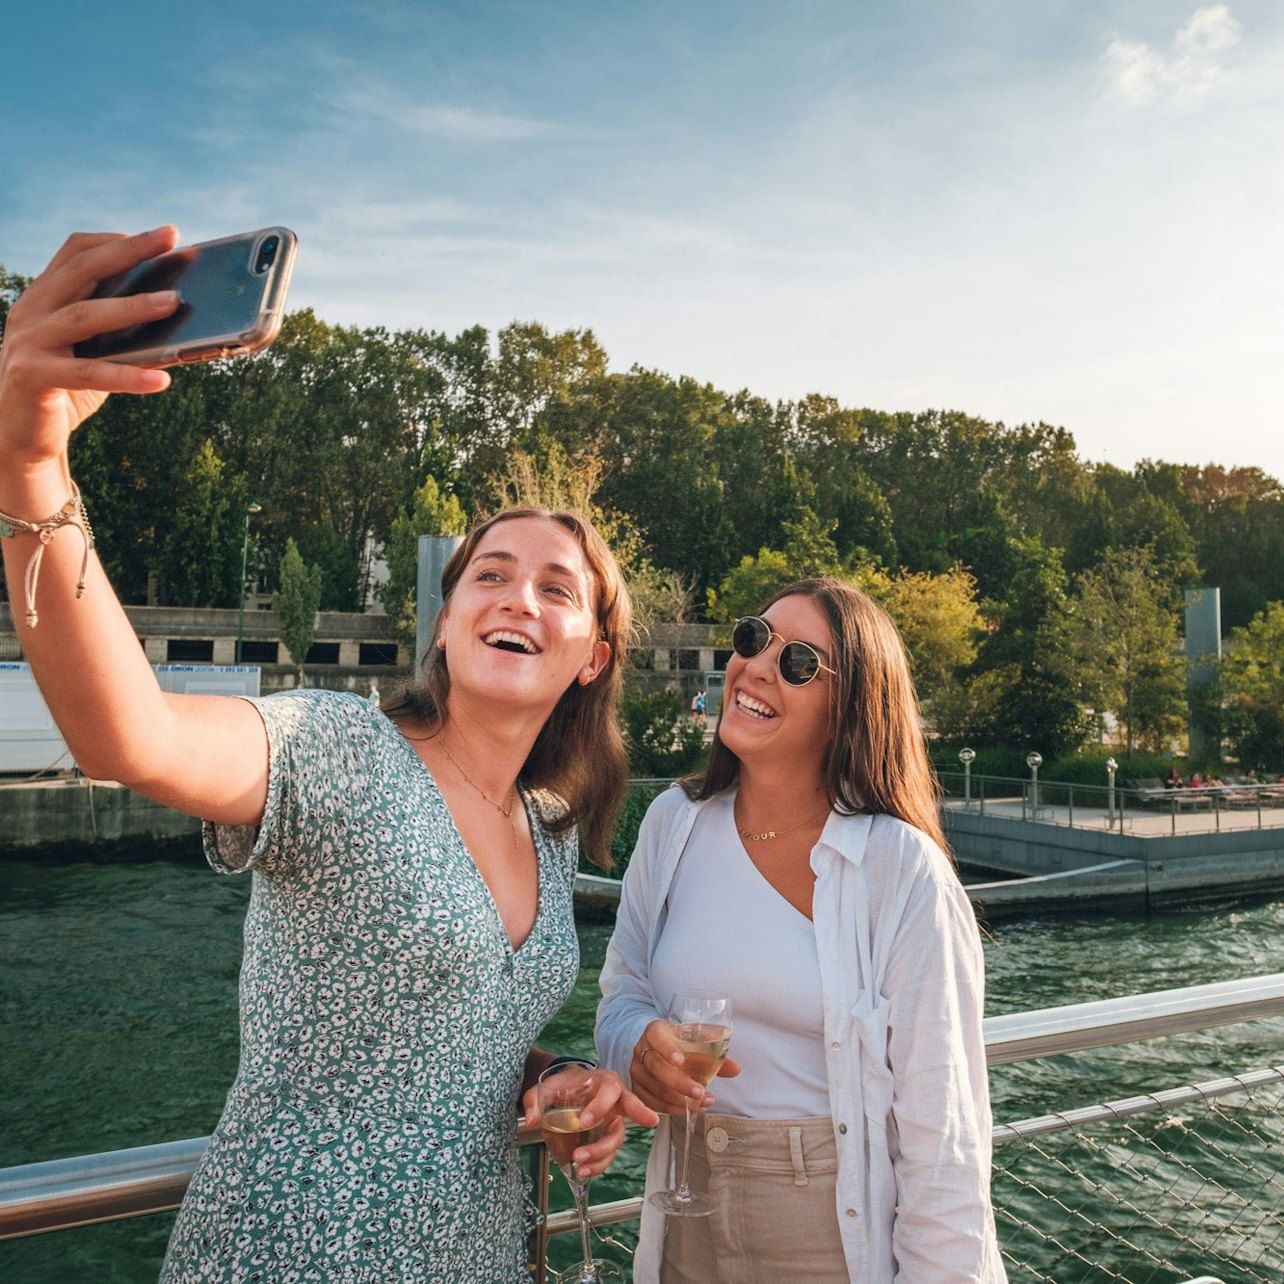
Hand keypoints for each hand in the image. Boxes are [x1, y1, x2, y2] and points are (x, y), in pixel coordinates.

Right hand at [0, 227, 181, 472]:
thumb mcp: (95, 353)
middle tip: (170, 237)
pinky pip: (88, 374)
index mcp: (45, 298)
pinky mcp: (33, 376)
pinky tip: (162, 380)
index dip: (116, 241)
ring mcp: (29, 342)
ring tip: (174, 301)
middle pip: (82, 270)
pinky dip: (127, 376)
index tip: (161, 237)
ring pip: (84, 316)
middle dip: (129, 251)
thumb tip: (181, 321)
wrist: (19, 437)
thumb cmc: (65, 391)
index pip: (76, 252)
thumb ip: (123, 334)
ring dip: (132, 306)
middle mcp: (31, 312)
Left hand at [523, 1067, 658, 1179]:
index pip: (610, 1090)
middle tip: (604, 1145)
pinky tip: (584, 1171)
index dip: (600, 1107)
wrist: (570, 1090)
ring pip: (616, 1138)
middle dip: (627, 1129)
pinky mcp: (608, 1137)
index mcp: (604, 1081)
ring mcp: (614, 1120)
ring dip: (600, 1155)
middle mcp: (616, 1099)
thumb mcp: (549, 1086)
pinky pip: (608, 1154)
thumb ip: (535, 1098)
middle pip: (630, 1109)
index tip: (584, 1123)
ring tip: (580, 1165)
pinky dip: (598, 1165)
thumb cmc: (566, 1085)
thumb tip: (532, 1119)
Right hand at [629, 1019, 741, 1117]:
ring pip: (652, 1087)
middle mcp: (641, 1049)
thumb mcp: (694, 1041)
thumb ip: (714, 1053)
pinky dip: (668, 1108)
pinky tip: (686, 1110)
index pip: (657, 1036)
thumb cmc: (678, 1043)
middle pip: (655, 1066)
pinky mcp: (636, 1087)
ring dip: (677, 1099)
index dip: (667, 1048)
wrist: (655, 1048)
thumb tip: (736, 1069)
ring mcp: (636, 1069)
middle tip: (700, 1092)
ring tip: (700, 1103)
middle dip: (678, 1082)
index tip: (681, 1060)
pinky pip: (649, 1101)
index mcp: (655, 1031)